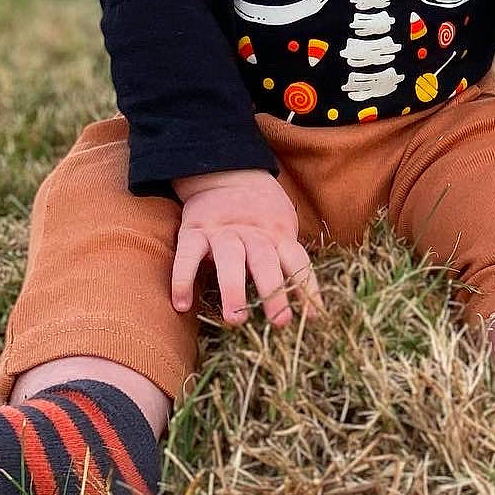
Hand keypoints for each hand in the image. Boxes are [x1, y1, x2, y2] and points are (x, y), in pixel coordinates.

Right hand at [170, 169, 323, 325]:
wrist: (228, 173)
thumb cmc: (261, 213)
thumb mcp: (281, 226)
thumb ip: (287, 256)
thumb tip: (307, 301)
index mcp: (278, 234)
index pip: (297, 261)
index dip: (307, 287)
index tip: (313, 317)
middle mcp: (252, 234)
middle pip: (266, 262)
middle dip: (273, 291)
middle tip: (279, 321)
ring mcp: (222, 232)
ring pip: (230, 259)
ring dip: (233, 288)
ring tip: (235, 319)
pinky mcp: (194, 230)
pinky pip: (187, 255)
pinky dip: (183, 278)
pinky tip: (181, 304)